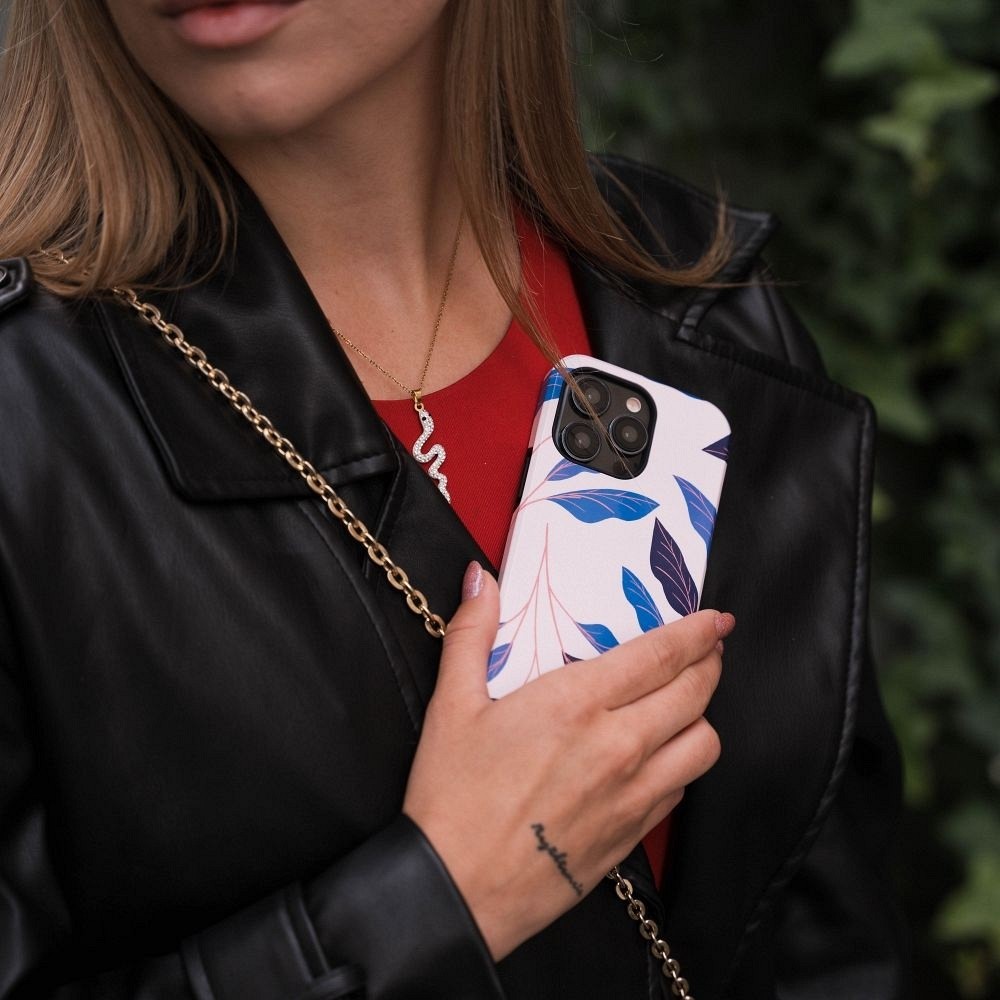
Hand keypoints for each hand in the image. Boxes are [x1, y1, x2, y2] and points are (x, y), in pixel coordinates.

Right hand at [403, 562, 731, 960]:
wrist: (457, 891)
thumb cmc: (452, 796)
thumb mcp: (451, 704)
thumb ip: (471, 632)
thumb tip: (479, 578)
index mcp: (576, 704)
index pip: (661, 655)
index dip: (698, 631)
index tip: (716, 618)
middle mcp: (618, 746)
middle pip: (694, 693)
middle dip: (710, 663)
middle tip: (708, 650)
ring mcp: (631, 795)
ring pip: (703, 744)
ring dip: (702, 715)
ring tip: (686, 703)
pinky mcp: (632, 835)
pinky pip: (682, 790)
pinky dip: (682, 764)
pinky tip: (659, 758)